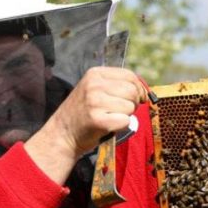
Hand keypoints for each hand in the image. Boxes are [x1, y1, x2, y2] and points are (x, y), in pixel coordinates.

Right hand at [25, 67, 147, 183]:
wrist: (62, 134)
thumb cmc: (84, 113)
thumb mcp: (95, 90)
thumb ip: (117, 85)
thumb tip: (145, 91)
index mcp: (95, 74)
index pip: (130, 75)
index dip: (139, 88)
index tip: (138, 98)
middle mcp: (94, 85)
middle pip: (132, 91)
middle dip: (133, 103)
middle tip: (120, 111)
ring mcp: (95, 101)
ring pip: (130, 106)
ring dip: (126, 115)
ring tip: (110, 117)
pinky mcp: (98, 120)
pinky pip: (125, 121)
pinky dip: (121, 126)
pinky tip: (108, 126)